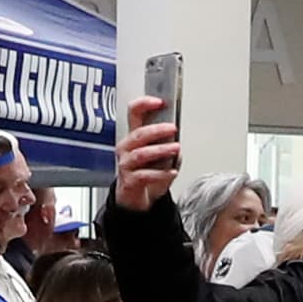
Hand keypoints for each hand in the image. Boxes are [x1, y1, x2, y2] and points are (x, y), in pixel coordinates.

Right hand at [114, 97, 181, 212]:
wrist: (137, 200)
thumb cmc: (147, 174)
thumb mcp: (159, 156)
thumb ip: (167, 146)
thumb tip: (176, 142)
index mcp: (133, 137)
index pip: (133, 113)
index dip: (144, 104)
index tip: (160, 101)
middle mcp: (126, 148)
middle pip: (139, 134)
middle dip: (157, 129)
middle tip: (173, 128)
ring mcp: (126, 164)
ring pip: (142, 154)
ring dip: (161, 150)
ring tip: (175, 149)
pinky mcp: (129, 181)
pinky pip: (145, 175)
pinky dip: (161, 174)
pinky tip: (172, 172)